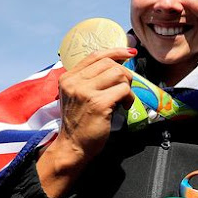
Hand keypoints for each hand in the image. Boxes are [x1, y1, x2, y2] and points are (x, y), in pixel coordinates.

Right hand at [37, 47, 135, 197]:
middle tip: (125, 89)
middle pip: (110, 64)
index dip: (115, 51)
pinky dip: (129, 97)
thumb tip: (116, 63)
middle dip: (124, 74)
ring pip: (119, 74)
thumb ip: (89, 79)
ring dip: (128, 86)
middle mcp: (74, 82)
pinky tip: (124, 106)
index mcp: (68, 78)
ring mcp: (85, 92)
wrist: (72, 147)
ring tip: (124, 99)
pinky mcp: (98, 104)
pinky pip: (124, 90)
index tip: (129, 53)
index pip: (95, 55)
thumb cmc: (79, 122)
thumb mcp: (77, 95)